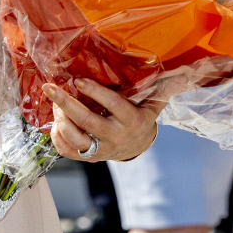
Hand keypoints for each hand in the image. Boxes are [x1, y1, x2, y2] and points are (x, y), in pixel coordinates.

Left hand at [45, 78, 162, 163]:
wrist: (135, 147)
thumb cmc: (140, 117)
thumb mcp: (153, 103)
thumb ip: (162, 88)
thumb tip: (182, 74)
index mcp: (132, 120)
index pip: (113, 105)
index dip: (96, 92)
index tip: (79, 80)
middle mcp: (115, 137)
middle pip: (87, 122)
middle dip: (66, 104)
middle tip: (50, 88)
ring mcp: (101, 150)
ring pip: (75, 138)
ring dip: (60, 119)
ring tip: (53, 102)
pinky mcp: (88, 159)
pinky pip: (67, 152)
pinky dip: (57, 138)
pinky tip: (54, 122)